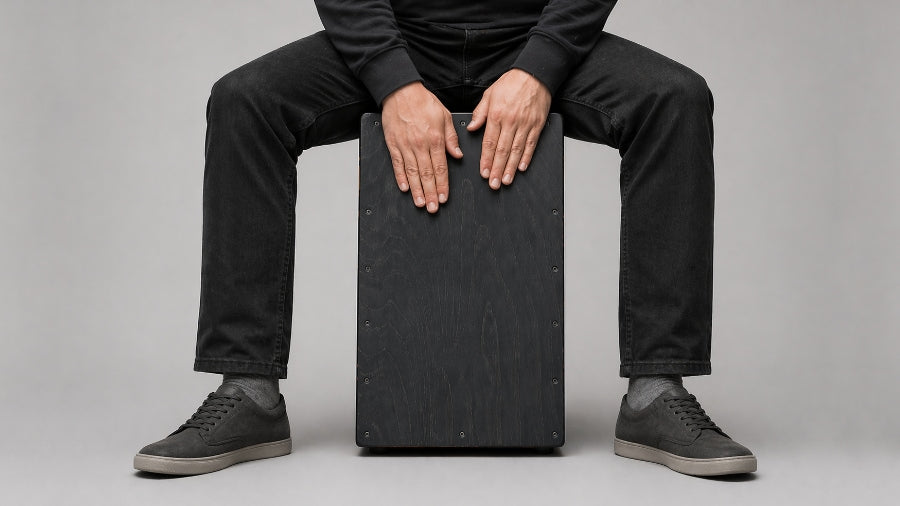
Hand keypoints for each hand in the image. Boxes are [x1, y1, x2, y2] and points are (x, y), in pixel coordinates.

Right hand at [382, 82, 462, 212]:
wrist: (401, 91)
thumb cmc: (424, 103)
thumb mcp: (445, 117)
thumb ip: (451, 138)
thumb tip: (457, 155)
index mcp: (435, 139)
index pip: (440, 167)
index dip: (442, 185)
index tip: (444, 198)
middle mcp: (420, 144)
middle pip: (426, 174)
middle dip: (430, 193)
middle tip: (433, 208)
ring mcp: (405, 145)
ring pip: (412, 173)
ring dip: (417, 190)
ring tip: (420, 203)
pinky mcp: (393, 144)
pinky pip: (397, 164)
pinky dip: (400, 177)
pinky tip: (405, 188)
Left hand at [467, 68, 550, 188]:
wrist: (534, 74)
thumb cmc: (511, 83)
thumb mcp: (489, 94)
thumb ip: (480, 113)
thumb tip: (471, 127)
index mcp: (496, 115)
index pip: (489, 142)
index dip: (486, 160)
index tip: (484, 172)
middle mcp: (510, 122)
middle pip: (502, 150)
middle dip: (497, 169)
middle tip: (494, 183)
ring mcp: (525, 124)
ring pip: (516, 150)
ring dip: (510, 167)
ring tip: (506, 180)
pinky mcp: (537, 125)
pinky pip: (531, 144)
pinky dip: (526, 157)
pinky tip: (521, 168)